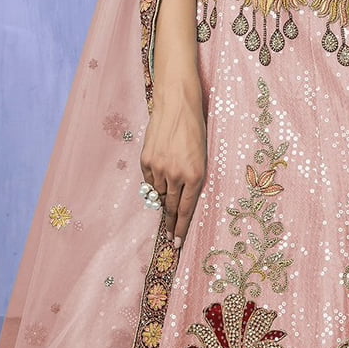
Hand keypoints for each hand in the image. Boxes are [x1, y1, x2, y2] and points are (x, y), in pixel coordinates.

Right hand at [140, 81, 207, 251]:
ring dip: (163, 195)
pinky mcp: (146, 161)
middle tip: (168, 235)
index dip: (180, 228)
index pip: (186, 210)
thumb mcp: (201, 157)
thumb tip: (179, 200)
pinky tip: (160, 169)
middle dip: (169, 223)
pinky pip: (149, 180)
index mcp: (195, 175)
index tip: (176, 242)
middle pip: (170, 207)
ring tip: (168, 184)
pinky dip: (154, 180)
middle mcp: (177, 175)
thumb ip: (192, 180)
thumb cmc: (195, 130)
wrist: (177, 106)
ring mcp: (159, 168)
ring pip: (159, 193)